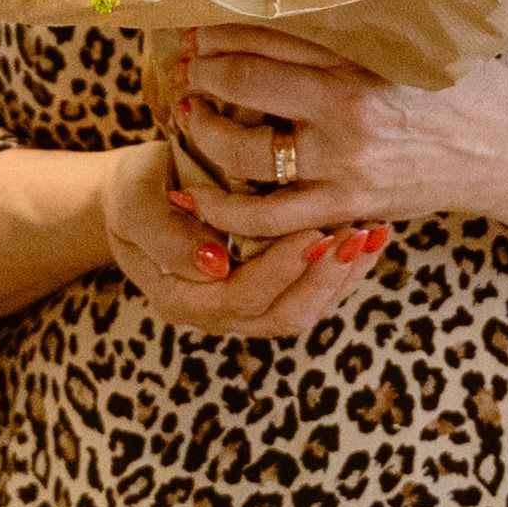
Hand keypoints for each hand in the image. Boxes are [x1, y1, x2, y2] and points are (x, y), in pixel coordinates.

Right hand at [87, 136, 370, 344]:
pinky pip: (316, 295)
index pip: (241, 298)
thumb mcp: (136, 203)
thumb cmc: (138, 190)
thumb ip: (166, 236)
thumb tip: (214, 264)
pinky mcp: (272, 294)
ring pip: (306, 311)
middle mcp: (218, 316)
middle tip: (355, 232)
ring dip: (343, 275)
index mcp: (182, 300)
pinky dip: (346, 269)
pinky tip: (370, 234)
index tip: (313, 230)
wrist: (146, 194)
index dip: (280, 270)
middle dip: (324, 276)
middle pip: (283, 315)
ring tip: (372, 233)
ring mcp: (247, 310)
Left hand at [168, 26, 507, 258]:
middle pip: (246, 83)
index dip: (222, 28)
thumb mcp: (417, 39)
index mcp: (365, 57)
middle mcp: (350, 110)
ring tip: (188, 114)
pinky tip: (197, 198)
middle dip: (201, 70)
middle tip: (182, 62)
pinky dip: (225, 212)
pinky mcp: (348, 206)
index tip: (197, 23)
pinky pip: (269, 217)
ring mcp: (346, 164)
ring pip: (245, 152)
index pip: (271, 34)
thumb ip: (357, 23)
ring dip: (203, 131)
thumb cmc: (467, 84)